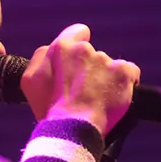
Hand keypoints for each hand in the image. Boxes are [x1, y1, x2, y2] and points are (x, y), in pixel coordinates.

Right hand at [19, 23, 140, 135]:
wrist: (73, 129)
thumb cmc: (48, 107)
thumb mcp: (29, 80)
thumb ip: (40, 57)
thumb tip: (50, 49)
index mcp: (62, 48)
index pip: (78, 32)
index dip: (79, 43)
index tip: (78, 60)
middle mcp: (85, 50)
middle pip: (93, 55)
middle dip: (90, 69)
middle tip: (83, 91)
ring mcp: (106, 61)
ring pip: (110, 66)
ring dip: (105, 79)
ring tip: (97, 100)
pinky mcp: (124, 73)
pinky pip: (131, 73)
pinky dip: (126, 84)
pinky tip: (115, 97)